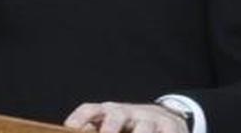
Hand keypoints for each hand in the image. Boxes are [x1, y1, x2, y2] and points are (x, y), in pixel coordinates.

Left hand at [64, 103, 188, 132]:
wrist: (166, 118)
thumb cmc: (131, 127)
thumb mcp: (113, 127)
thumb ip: (95, 129)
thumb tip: (77, 131)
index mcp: (109, 112)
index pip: (91, 109)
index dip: (80, 117)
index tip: (71, 126)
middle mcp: (128, 112)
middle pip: (116, 115)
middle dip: (110, 127)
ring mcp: (149, 119)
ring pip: (144, 127)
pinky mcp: (169, 127)